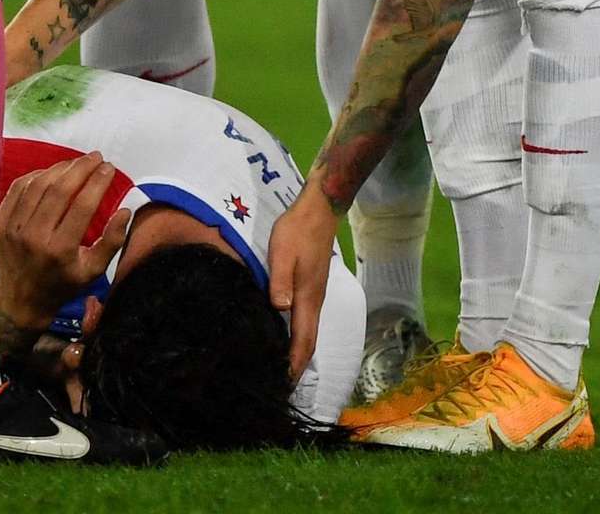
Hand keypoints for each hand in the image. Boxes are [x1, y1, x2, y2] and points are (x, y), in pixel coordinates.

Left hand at [0, 155, 129, 348]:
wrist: (20, 301)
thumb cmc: (62, 284)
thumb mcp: (93, 271)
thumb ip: (112, 241)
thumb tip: (125, 210)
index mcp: (60, 250)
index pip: (82, 205)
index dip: (98, 182)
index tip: (109, 168)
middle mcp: (34, 237)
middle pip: (59, 189)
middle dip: (81, 168)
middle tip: (96, 157)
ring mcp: (13, 229)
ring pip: (38, 185)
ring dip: (60, 168)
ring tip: (77, 163)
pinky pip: (19, 189)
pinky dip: (37, 175)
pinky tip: (51, 172)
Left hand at [267, 186, 339, 381]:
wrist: (319, 211)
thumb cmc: (297, 231)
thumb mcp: (281, 253)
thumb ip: (280, 281)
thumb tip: (280, 309)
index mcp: (307, 297)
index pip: (303, 340)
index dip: (294, 364)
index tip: (284, 385)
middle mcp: (315, 301)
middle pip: (309, 342)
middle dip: (298, 367)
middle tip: (283, 388)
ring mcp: (316, 295)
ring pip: (309, 333)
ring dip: (299, 354)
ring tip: (284, 371)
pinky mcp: (313, 288)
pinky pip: (308, 322)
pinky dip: (300, 338)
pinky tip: (289, 340)